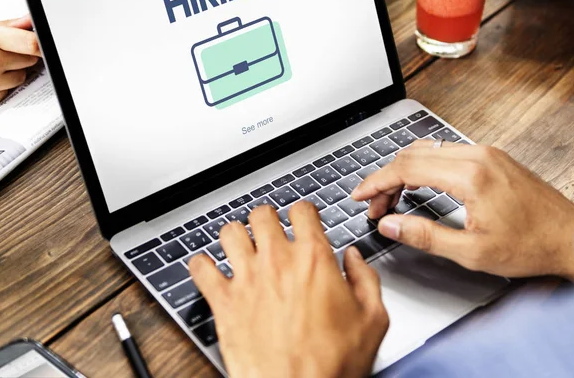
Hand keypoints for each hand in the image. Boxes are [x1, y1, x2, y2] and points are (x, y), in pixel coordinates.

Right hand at [0, 16, 40, 106]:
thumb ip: (8, 26)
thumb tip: (31, 19)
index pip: (32, 43)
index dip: (42, 43)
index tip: (47, 42)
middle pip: (30, 60)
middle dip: (23, 55)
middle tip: (6, 49)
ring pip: (21, 77)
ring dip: (13, 71)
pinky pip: (7, 92)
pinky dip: (1, 86)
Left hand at [189, 202, 388, 377]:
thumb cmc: (333, 365)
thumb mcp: (373, 320)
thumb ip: (365, 280)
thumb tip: (353, 259)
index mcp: (313, 259)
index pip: (302, 210)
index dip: (303, 211)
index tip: (302, 218)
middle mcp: (277, 260)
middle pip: (262, 214)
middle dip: (267, 218)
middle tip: (270, 229)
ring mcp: (247, 278)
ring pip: (230, 232)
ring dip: (235, 235)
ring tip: (241, 245)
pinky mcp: (223, 302)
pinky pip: (200, 268)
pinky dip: (201, 264)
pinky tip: (209, 268)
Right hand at [352, 141, 573, 281]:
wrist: (571, 237)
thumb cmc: (531, 245)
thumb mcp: (472, 252)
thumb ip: (424, 236)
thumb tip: (390, 224)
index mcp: (470, 176)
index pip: (406, 168)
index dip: (376, 182)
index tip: (359, 195)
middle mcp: (476, 155)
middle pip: (412, 155)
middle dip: (385, 179)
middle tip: (373, 204)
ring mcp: (484, 152)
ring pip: (426, 150)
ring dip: (403, 171)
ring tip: (390, 197)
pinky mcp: (489, 156)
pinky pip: (444, 152)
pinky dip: (422, 166)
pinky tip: (417, 182)